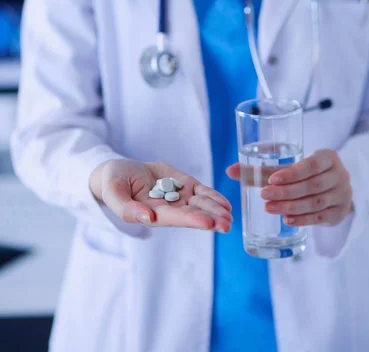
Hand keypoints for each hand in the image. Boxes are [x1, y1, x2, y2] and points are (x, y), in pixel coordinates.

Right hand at [90, 159, 232, 231]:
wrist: (120, 171)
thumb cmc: (113, 182)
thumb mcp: (113, 192)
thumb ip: (127, 208)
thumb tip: (148, 218)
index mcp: (151, 213)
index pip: (175, 218)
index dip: (191, 219)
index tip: (208, 223)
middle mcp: (168, 208)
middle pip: (192, 214)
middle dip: (211, 218)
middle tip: (227, 223)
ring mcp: (177, 197)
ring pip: (200, 204)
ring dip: (216, 209)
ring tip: (230, 213)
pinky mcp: (183, 185)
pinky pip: (201, 192)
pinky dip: (213, 197)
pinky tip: (225, 203)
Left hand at [226, 149, 352, 226]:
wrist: (334, 187)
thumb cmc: (306, 172)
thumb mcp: (291, 166)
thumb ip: (263, 169)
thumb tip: (229, 171)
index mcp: (329, 157)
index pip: (312, 164)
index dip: (292, 173)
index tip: (271, 180)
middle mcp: (340, 175)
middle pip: (312, 185)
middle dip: (286, 192)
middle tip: (263, 196)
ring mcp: (343, 196)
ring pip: (316, 202)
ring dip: (291, 206)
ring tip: (270, 208)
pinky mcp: (340, 213)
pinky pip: (321, 218)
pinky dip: (303, 219)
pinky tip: (287, 219)